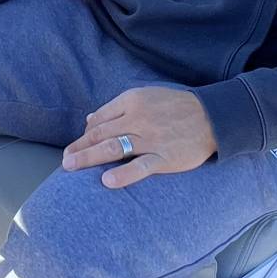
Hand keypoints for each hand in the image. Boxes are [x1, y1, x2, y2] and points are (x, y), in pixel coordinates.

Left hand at [63, 86, 216, 188]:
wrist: (211, 117)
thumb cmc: (176, 106)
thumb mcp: (145, 96)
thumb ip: (117, 108)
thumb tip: (90, 119)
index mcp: (132, 102)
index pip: (99, 120)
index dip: (84, 135)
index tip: (75, 146)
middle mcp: (138, 119)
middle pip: (101, 135)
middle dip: (79, 148)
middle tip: (64, 161)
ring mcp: (151, 139)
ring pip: (113, 149)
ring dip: (89, 158)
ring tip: (71, 167)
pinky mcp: (164, 158)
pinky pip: (141, 167)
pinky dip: (123, 174)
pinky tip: (107, 181)